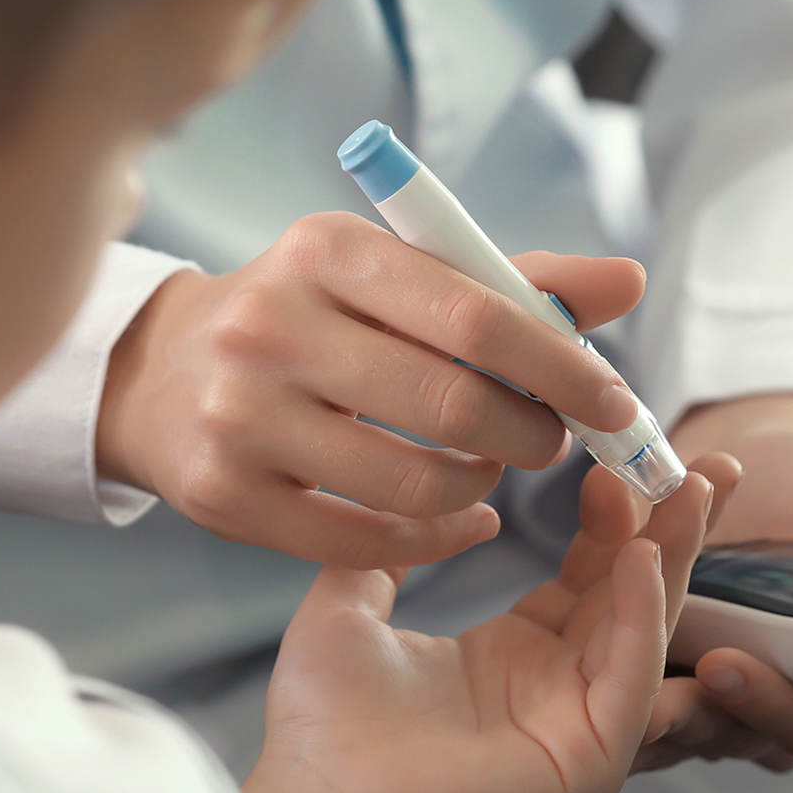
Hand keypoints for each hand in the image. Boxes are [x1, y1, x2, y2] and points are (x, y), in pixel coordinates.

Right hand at [96, 212, 646, 566]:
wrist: (166, 371)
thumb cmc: (315, 313)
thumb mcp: (398, 274)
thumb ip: (512, 279)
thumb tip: (627, 281)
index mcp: (328, 250)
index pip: (475, 315)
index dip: (562, 366)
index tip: (614, 402)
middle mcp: (272, 325)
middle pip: (452, 404)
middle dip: (531, 434)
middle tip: (548, 439)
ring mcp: (239, 416)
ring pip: (413, 484)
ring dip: (482, 488)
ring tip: (489, 469)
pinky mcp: (223, 495)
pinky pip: (363, 542)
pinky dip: (436, 541)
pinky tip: (462, 522)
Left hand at [241, 470, 716, 792]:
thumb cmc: (319, 729)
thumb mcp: (350, 609)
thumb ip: (393, 547)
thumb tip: (454, 509)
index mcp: (512, 658)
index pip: (587, 576)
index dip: (610, 518)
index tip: (611, 459)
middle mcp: (556, 687)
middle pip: (634, 593)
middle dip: (674, 527)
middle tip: (707, 465)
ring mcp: (576, 722)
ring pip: (646, 624)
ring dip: (674, 553)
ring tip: (692, 487)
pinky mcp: (587, 755)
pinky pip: (630, 674)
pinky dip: (643, 613)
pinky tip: (642, 554)